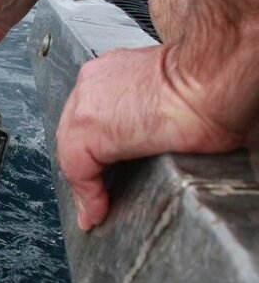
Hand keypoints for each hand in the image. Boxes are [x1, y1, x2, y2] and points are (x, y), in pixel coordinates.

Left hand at [56, 45, 243, 230]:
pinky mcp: (87, 126)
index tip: (102, 170)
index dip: (94, 147)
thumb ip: (147, 113)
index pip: (89, 114)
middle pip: (73, 132)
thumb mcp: (166, 95)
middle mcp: (92, 83)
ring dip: (85, 182)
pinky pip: (76, 167)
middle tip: (96, 195)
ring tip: (97, 209)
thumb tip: (157, 140)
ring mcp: (85, 102)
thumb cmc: (206, 86)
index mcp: (111, 71)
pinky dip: (88, 193)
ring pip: (72, 150)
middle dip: (85, 165)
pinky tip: (97, 211)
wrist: (211, 79)